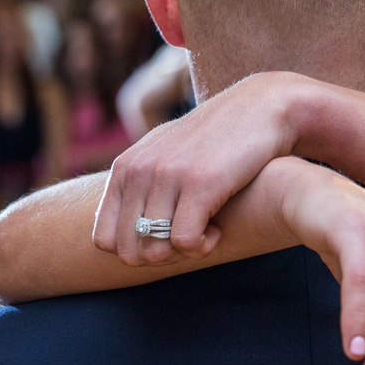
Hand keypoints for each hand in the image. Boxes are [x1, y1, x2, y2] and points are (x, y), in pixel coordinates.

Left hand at [94, 71, 305, 264]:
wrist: (261, 107)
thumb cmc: (214, 138)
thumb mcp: (165, 152)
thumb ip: (137, 182)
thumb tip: (117, 226)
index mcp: (125, 167)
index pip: (103, 240)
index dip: (134, 251)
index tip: (163, 239)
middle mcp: (139, 170)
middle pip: (129, 251)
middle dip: (159, 257)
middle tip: (187, 239)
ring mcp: (167, 175)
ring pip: (155, 251)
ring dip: (183, 253)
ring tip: (205, 231)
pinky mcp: (200, 182)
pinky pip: (185, 242)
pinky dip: (203, 246)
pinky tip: (217, 229)